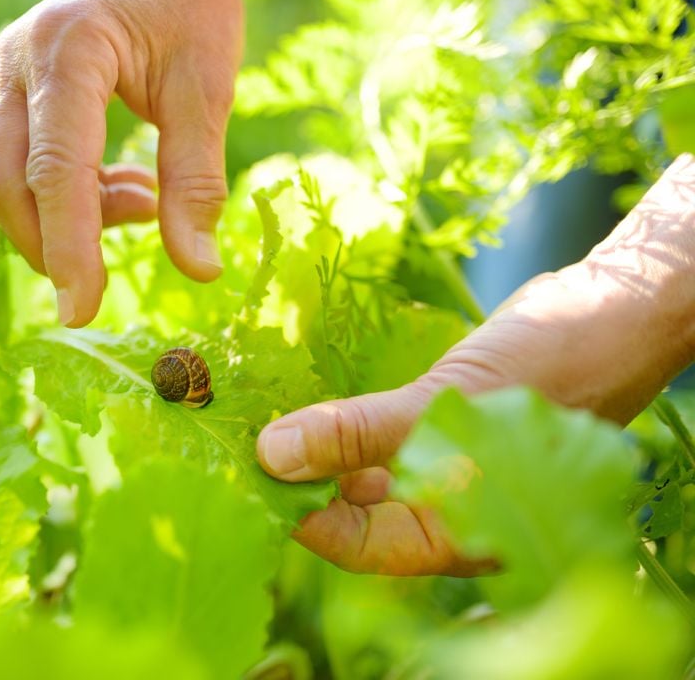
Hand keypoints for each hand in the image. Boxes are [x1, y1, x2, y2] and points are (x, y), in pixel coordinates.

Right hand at [0, 0, 242, 326]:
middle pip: (8, 182)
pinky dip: (71, 198)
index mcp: (70, 50)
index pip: (57, 169)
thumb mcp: (208, 86)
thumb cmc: (190, 1)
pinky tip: (127, 191)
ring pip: (7, 179)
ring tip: (143, 204)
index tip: (82, 312)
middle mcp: (22, 63)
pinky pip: (24, 165)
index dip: (69, 247)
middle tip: (106, 282)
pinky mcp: (19, 94)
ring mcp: (11, 77)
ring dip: (66, 220)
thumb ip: (197, 179)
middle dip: (53, 244)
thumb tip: (198, 269)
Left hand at [257, 154, 694, 575]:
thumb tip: (272, 456)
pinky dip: (343, 421)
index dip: (296, 513)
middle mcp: (447, 510)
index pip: (355, 544)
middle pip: (354, 510)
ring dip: (314, 446)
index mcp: (457, 533)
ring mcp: (445, 467)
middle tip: (235, 440)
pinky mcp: (441, 426)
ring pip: (363, 470)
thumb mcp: (447, 408)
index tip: (241, 474)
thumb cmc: (553, 368)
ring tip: (257, 416)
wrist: (617, 308)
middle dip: (296, 477)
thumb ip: (359, 437)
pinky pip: (379, 434)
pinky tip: (306, 400)